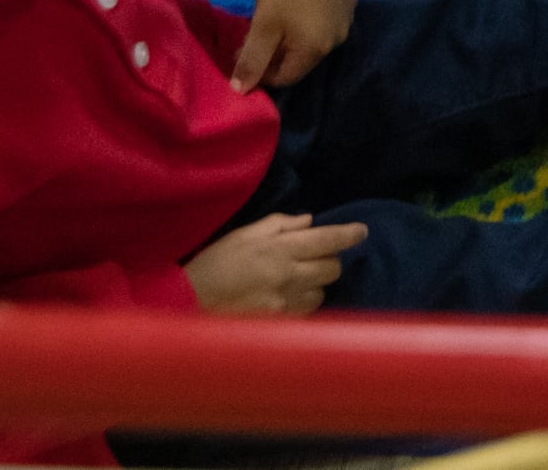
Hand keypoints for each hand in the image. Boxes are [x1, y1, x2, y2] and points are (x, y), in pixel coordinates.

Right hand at [184, 212, 367, 316]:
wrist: (185, 305)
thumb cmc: (212, 265)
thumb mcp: (242, 234)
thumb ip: (279, 225)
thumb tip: (309, 221)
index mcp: (278, 249)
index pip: (326, 240)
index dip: (348, 235)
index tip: (362, 232)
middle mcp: (286, 275)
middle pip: (331, 269)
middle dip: (328, 262)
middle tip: (311, 260)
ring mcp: (283, 303)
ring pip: (320, 293)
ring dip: (314, 287)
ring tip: (292, 284)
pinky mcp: (277, 325)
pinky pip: (304, 314)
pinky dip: (300, 306)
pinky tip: (282, 302)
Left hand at [228, 0, 353, 91]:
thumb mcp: (262, 27)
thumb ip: (252, 61)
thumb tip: (239, 91)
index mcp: (316, 49)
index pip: (287, 77)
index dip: (262, 73)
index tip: (245, 54)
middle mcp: (337, 39)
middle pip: (302, 60)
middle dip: (277, 55)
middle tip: (257, 36)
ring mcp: (347, 19)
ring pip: (315, 41)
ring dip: (294, 38)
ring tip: (277, 21)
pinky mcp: (350, 1)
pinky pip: (327, 22)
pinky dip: (310, 22)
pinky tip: (299, 5)